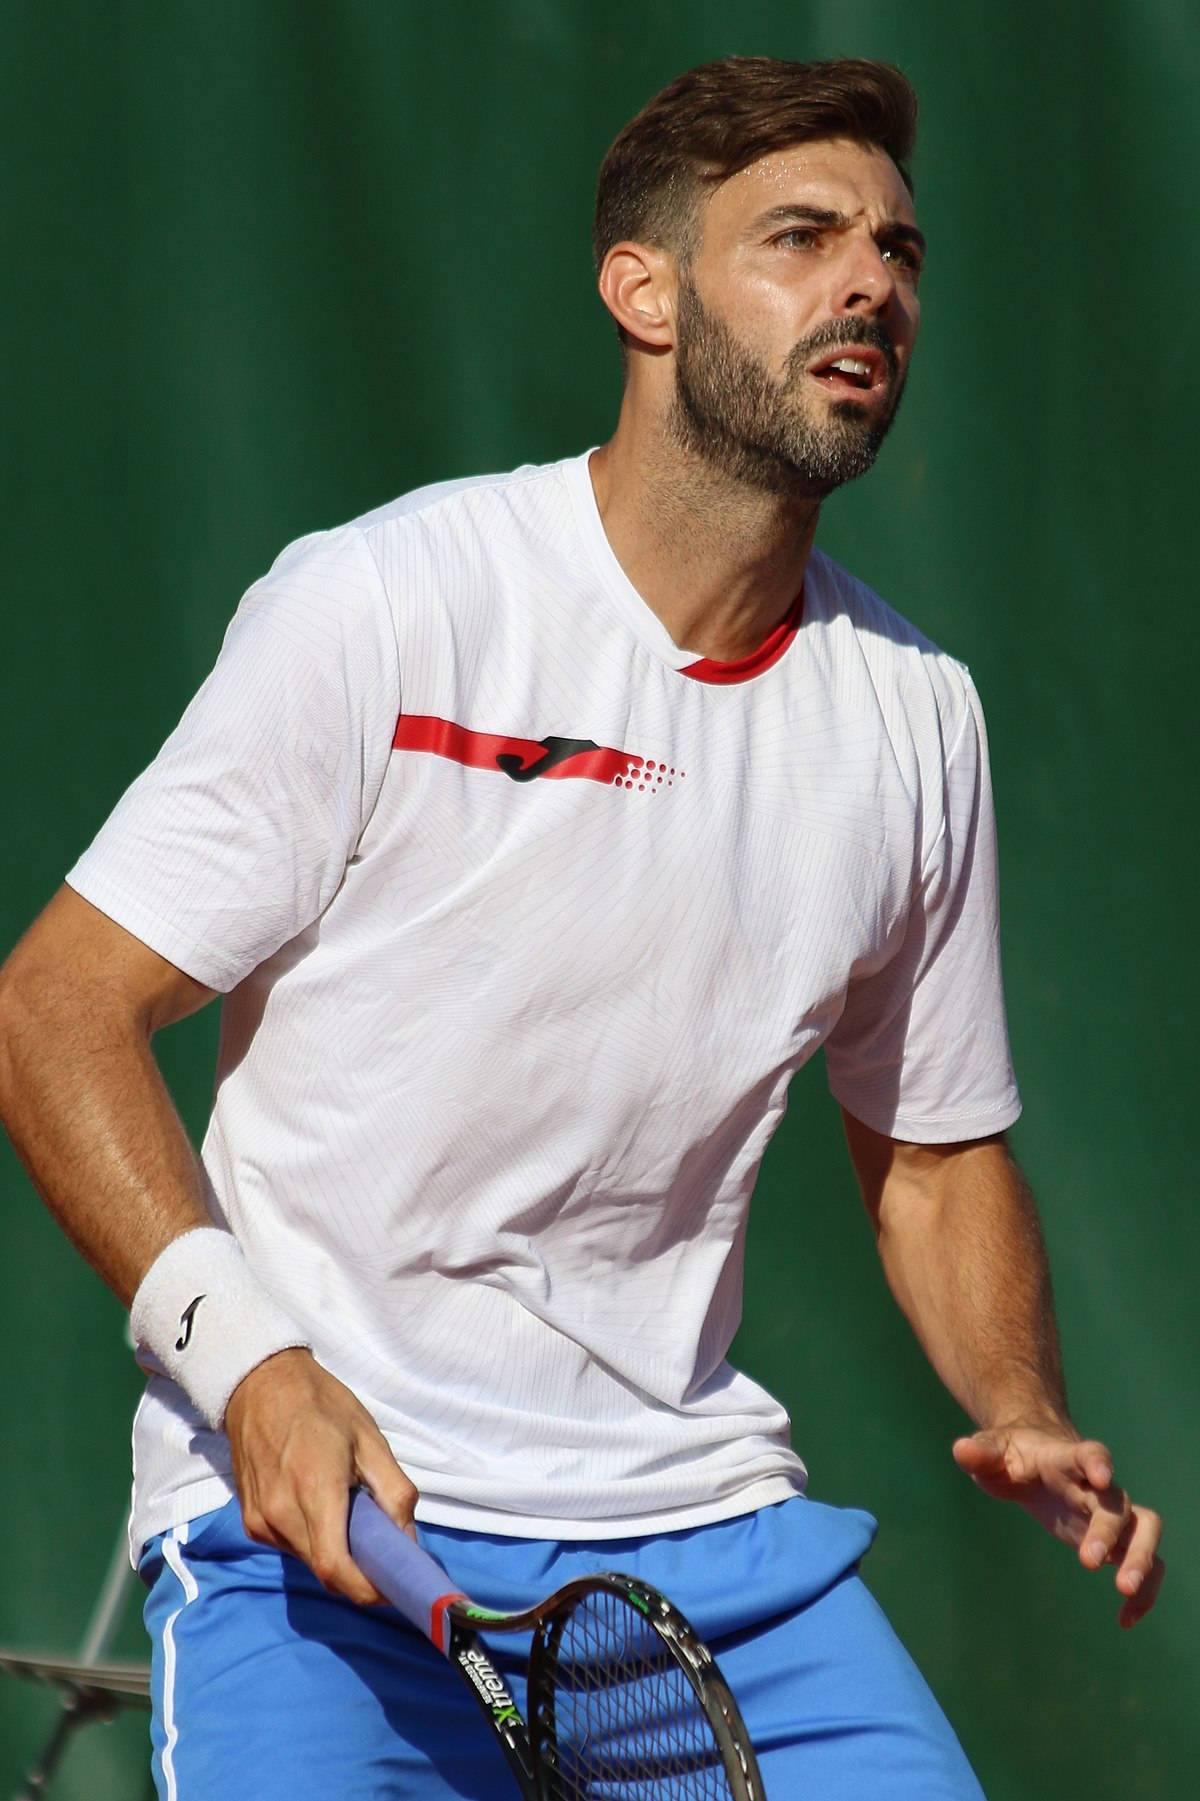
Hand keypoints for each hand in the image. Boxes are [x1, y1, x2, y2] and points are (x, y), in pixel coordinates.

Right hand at [224, 1346, 417, 1603]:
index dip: (367, 1590)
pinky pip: (291, 1546)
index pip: (336, 1567)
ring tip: (351, 1516)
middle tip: (384, 1549)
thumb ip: (394, 1492)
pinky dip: (314, 1540)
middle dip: (359, 1571)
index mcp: (314, 1488)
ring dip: (336, 1553)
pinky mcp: (251, 1523)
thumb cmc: (321, 1405)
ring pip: (308, 1560)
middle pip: (326, 1570)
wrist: (260, 1384)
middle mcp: (280, 1513)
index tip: (393, 1589)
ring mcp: (260, 1521)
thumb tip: (408, 1541)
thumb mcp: (370, 1438)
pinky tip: (322, 1507)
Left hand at [952, 1425, 1162, 1626]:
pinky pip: (1147, 1563)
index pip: (1090, 1452)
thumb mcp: (992, 1451)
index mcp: (1066, 1459)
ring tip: (1123, 1594)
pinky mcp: (1114, 1540)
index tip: (1102, 1478)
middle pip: (1120, 1503)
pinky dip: (1144, 1590)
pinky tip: (1125, 1619)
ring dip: (1142, 1560)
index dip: (1099, 1462)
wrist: (1035, 1457)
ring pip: (1146, 1530)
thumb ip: (980, 1453)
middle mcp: (1096, 1487)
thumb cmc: (1012, 1454)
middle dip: (1111, 1531)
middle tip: (1088, 1562)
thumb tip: (961, 1449)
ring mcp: (1109, 1514)